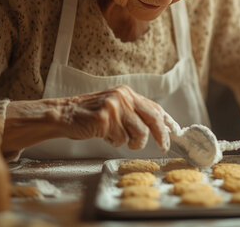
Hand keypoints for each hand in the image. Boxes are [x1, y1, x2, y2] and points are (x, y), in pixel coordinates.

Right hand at [54, 85, 179, 151]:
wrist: (64, 114)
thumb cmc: (90, 115)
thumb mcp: (115, 108)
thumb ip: (134, 113)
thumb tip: (159, 127)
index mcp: (127, 93)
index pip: (155, 107)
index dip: (167, 121)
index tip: (175, 132)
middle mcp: (123, 97)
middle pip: (153, 118)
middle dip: (161, 136)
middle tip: (163, 147)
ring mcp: (115, 107)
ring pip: (139, 133)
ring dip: (132, 142)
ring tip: (118, 139)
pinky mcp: (105, 119)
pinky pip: (120, 139)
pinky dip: (114, 143)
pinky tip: (104, 135)